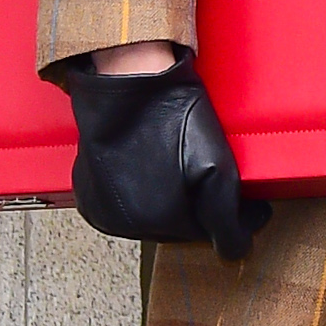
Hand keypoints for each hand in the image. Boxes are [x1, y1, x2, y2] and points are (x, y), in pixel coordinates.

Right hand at [65, 53, 269, 259]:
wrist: (127, 78)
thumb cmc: (172, 114)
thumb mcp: (217, 167)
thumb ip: (228, 218)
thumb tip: (238, 248)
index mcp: (158, 220)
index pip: (202, 234)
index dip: (218, 210)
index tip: (223, 185)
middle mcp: (125, 222)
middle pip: (173, 228)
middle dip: (190, 205)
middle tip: (194, 167)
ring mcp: (102, 208)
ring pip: (147, 218)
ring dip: (162, 200)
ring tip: (168, 162)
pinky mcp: (88, 193)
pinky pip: (120, 206)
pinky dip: (136, 193)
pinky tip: (144, 166)